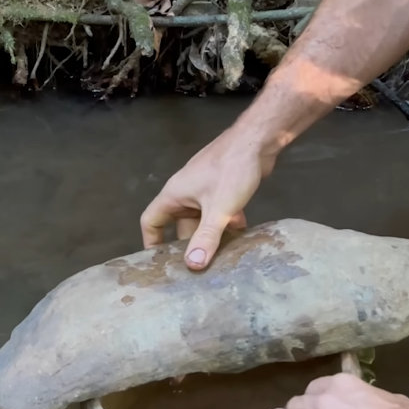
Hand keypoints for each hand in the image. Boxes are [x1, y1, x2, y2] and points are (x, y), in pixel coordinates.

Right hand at [139, 127, 275, 269]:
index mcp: (174, 195)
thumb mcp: (219, 209)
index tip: (161, 263)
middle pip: (180, 226)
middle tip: (198, 268)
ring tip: (221, 259)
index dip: (152, 242)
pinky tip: (241, 236)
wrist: (257, 140)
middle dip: (189, 245)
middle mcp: (185, 193)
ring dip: (211, 237)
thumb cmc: (231, 170)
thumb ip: (206, 237)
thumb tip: (193, 265)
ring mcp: (204, 190)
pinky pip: (217, 213)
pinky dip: (226, 225)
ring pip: (202, 221)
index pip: (151, 221)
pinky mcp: (222, 188)